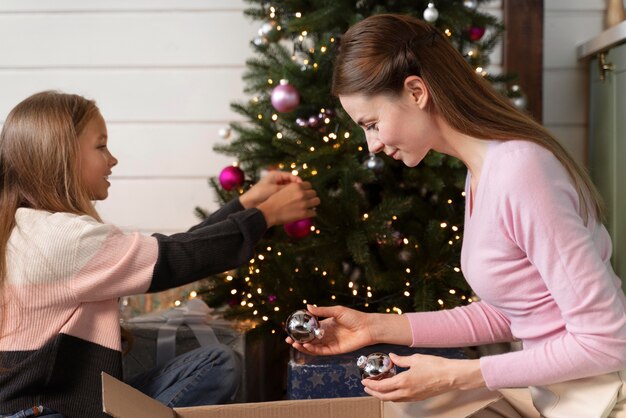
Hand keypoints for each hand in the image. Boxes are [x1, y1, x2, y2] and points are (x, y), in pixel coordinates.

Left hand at [239, 171, 301, 208]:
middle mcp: (276, 180)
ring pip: (288, 189)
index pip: (291, 175)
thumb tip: (299, 189)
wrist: (249, 203)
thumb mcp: (275, 189)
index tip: (303, 187)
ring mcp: (276, 187)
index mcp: (276, 175)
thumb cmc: (261, 193)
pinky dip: (289, 197)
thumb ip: (287, 188)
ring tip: (300, 197)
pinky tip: (294, 201)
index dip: (298, 181)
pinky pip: (284, 194)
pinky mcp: (275, 194)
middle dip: (297, 187)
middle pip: (290, 182)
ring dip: (293, 192)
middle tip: (303, 193)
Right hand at [256, 181, 319, 226]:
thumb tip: (300, 191)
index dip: (307, 189)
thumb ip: (293, 189)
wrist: (269, 212)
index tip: (305, 193)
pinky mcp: (304, 213)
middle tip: (307, 201)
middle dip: (311, 196)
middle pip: (314, 193)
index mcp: (296, 186)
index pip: (309, 185)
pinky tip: (307, 214)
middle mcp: (302, 193)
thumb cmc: (273, 201)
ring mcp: (304, 203)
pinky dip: (311, 214)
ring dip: (313, 204)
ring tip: (309, 207)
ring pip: (317, 201)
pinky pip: (314, 213)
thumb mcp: (283, 190)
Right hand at [285, 305, 375, 355]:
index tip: (290, 328)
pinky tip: (306, 345)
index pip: (309, 328)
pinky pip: (321, 351)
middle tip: (288, 338)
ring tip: (294, 343)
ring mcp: (329, 343)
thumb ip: (322, 311)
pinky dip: (313, 349)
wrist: (367, 327)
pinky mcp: (334, 350)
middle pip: (309, 339)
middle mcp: (326, 335)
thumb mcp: (336, 311)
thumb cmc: (354, 317)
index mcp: (325, 324)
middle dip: (298, 339)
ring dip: (303, 346)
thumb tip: (307, 307)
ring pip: (313, 347)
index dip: (300, 329)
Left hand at [361, 354, 484, 401]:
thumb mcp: (415, 359)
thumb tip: (391, 357)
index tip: (364, 381)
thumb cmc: (435, 366)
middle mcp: (406, 392)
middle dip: (373, 393)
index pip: (381, 386)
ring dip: (382, 395)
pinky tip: (392, 390)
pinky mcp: (419, 397)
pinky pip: (401, 399)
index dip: (371, 385)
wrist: (451, 376)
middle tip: (366, 387)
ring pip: (393, 399)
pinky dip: (393, 396)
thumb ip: (400, 359)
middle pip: (384, 396)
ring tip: (377, 389)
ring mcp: (413, 396)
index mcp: (403, 381)